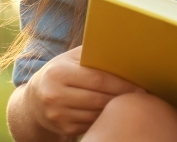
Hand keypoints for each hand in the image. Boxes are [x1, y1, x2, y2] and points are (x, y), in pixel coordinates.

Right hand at [26, 46, 145, 135]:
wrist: (34, 101)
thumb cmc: (59, 73)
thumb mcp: (69, 59)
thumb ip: (91, 54)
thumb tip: (121, 48)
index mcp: (58, 72)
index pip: (98, 79)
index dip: (122, 83)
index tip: (140, 85)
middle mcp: (55, 94)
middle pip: (100, 98)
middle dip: (123, 97)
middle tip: (143, 95)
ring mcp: (58, 114)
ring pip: (98, 113)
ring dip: (116, 109)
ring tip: (131, 103)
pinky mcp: (64, 128)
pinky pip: (92, 123)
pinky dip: (105, 118)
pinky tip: (113, 112)